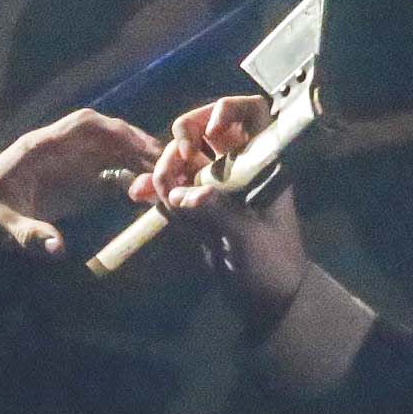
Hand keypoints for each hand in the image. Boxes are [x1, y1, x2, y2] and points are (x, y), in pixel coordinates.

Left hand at [0, 108, 164, 257]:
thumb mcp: (5, 224)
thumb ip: (29, 234)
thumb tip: (58, 248)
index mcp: (40, 146)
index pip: (82, 126)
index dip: (114, 132)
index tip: (141, 147)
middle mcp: (60, 144)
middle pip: (103, 130)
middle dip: (134, 141)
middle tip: (164, 161)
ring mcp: (71, 154)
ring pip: (110, 143)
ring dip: (137, 154)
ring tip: (164, 173)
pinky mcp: (79, 169)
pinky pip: (109, 161)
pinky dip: (131, 169)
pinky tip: (147, 185)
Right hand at [135, 93, 310, 326]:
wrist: (269, 303)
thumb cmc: (274, 266)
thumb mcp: (250, 240)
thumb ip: (217, 213)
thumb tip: (182, 195)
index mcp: (261, 164)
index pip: (250, 113)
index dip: (227, 110)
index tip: (212, 133)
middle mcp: (236, 168)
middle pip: (204, 130)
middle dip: (184, 138)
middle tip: (178, 162)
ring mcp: (214, 189)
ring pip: (183, 160)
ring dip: (165, 167)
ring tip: (156, 191)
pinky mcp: (196, 210)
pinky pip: (171, 189)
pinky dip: (154, 189)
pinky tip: (138, 196)